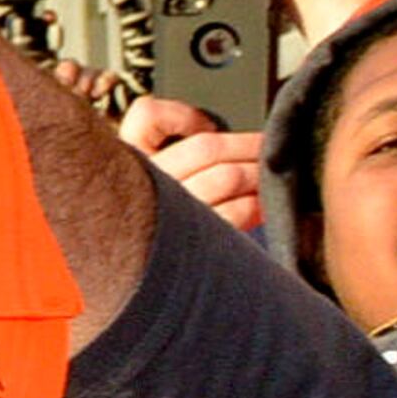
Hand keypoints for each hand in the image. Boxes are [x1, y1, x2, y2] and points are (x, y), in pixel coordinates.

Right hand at [119, 93, 265, 237]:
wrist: (141, 281)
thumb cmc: (151, 226)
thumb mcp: (146, 183)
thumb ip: (166, 153)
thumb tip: (212, 132)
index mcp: (128, 163)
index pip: (147, 116)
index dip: (183, 116)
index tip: (205, 126)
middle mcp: (141, 186)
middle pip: (206, 146)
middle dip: (247, 145)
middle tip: (266, 147)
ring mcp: (166, 216)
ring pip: (226, 176)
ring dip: (256, 174)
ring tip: (268, 178)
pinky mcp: (190, 245)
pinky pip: (233, 214)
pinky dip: (253, 206)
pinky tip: (259, 206)